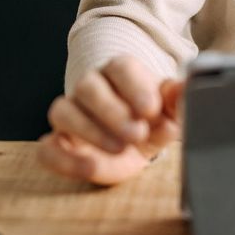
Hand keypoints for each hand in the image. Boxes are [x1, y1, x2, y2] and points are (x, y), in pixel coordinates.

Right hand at [37, 55, 183, 185]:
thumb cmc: (153, 120)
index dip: (134, 87)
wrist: (137, 145)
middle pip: (88, 87)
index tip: (151, 109)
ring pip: (62, 111)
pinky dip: (63, 158)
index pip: (121, 68)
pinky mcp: (58, 144)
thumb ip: (177, 99)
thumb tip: (188, 88)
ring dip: (90, 130)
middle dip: (112, 111)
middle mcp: (90, 87)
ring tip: (119, 149)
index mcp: (120, 72)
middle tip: (137, 133)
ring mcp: (70, 114)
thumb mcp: (170, 111)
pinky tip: (90, 167)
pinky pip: (46, 147)